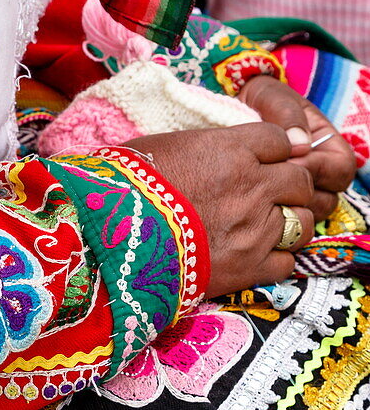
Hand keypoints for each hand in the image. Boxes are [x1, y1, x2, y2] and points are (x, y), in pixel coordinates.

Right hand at [126, 124, 314, 297]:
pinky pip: (288, 262)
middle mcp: (251, 186)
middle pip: (299, 179)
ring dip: (290, 223)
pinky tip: (255, 257)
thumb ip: (202, 146)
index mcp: (230, 150)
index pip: (279, 141)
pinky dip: (277, 260)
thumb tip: (213, 150)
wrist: (107, 242)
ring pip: (302, 221)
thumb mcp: (160, 148)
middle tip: (269, 195)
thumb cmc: (123, 189)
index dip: (275, 150)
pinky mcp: (248, 268)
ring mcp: (254, 229)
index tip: (263, 160)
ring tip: (266, 228)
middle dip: (289, 185)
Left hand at [238, 76, 355, 221]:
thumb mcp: (269, 96)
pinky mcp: (273, 208)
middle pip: (327, 200)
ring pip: (306, 217)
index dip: (319, 169)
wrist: (221, 116)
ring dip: (285, 211)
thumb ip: (286, 112)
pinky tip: (247, 209)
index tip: (288, 163)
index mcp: (325, 144)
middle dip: (301, 195)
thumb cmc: (252, 101)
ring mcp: (295, 193)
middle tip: (269, 185)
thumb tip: (301, 143)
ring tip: (257, 197)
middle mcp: (316, 173)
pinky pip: (281, 225)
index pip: (341, 169)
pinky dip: (268, 222)